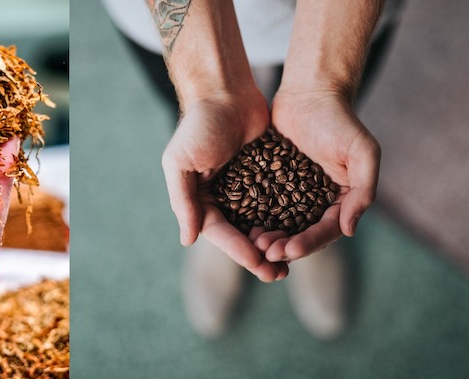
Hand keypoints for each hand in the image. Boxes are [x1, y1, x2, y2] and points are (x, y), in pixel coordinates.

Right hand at [162, 91, 288, 281]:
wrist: (225, 92)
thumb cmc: (199, 126)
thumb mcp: (181, 163)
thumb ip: (183, 201)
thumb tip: (187, 240)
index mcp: (199, 199)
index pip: (220, 232)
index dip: (239, 251)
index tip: (260, 265)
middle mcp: (221, 198)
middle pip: (242, 234)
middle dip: (260, 256)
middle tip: (279, 275)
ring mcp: (245, 188)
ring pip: (261, 223)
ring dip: (275, 242)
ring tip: (293, 260)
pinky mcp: (265, 175)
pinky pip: (277, 202)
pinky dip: (287, 218)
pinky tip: (303, 231)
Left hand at [256, 90, 379, 261]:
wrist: (309, 93)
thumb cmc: (340, 120)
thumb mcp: (362, 152)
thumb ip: (363, 191)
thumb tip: (350, 230)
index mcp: (341, 200)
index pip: (326, 230)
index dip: (309, 243)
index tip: (290, 250)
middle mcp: (317, 201)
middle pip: (301, 233)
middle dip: (285, 246)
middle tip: (266, 252)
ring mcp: (292, 193)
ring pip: (279, 224)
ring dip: (268, 237)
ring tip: (253, 243)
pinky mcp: (270, 182)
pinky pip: (261, 205)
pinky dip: (253, 217)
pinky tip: (241, 225)